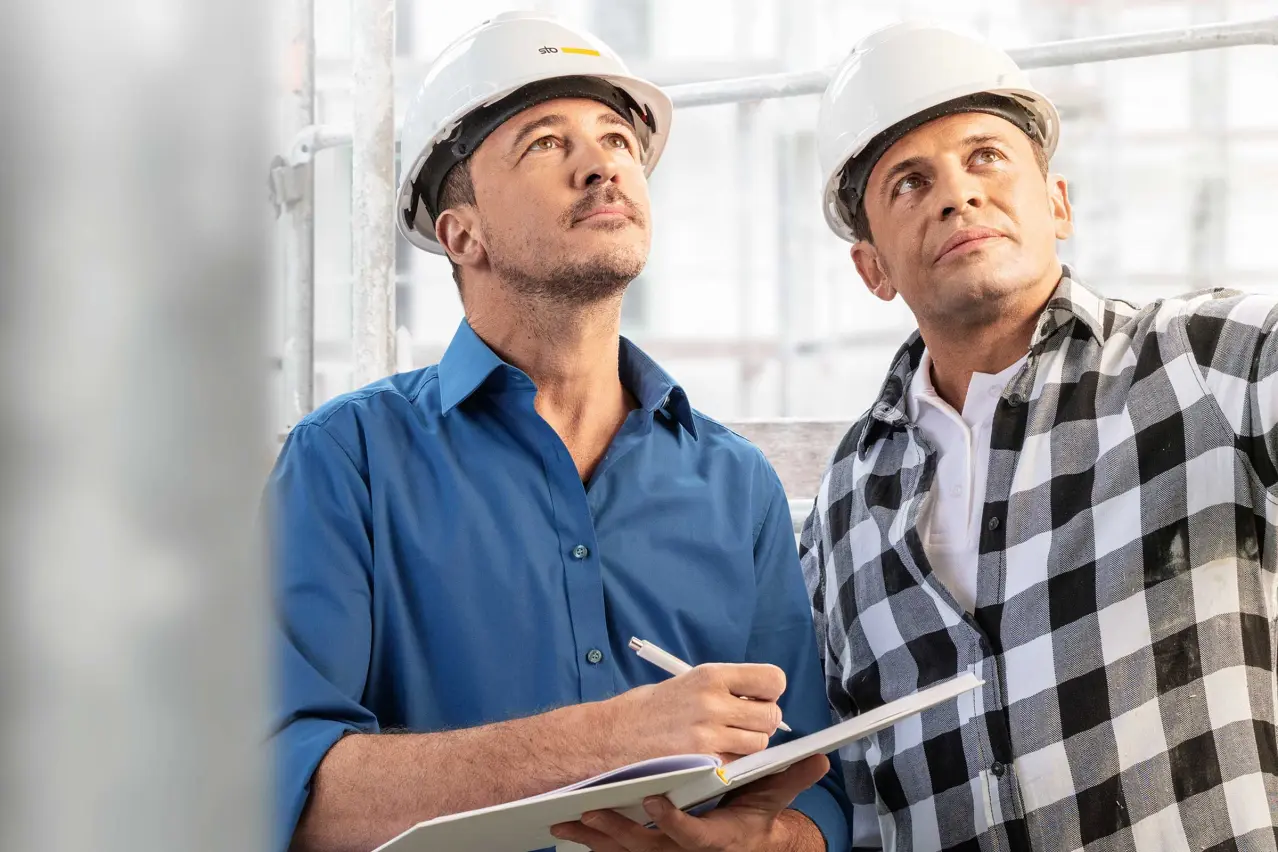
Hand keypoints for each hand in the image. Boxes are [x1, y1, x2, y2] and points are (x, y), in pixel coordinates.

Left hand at [549, 753, 829, 850]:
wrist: (744, 847)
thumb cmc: (752, 818)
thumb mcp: (772, 801)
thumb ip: (789, 779)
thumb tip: (819, 758)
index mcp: (716, 841)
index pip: (691, 836)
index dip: (672, 820)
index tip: (653, 798)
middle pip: (647, 848)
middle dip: (617, 832)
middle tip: (589, 810)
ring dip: (595, 838)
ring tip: (566, 820)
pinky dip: (591, 843)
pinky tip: (566, 830)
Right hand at [605, 663, 786, 763]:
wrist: (609, 736)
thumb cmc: (645, 710)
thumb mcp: (685, 683)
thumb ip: (721, 689)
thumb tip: (754, 698)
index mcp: (711, 675)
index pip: (772, 679)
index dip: (770, 692)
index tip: (758, 698)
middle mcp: (714, 701)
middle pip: (771, 715)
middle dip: (762, 722)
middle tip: (742, 725)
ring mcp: (709, 733)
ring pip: (759, 743)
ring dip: (748, 745)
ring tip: (724, 742)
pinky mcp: (702, 761)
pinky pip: (737, 763)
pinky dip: (731, 763)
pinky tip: (711, 757)